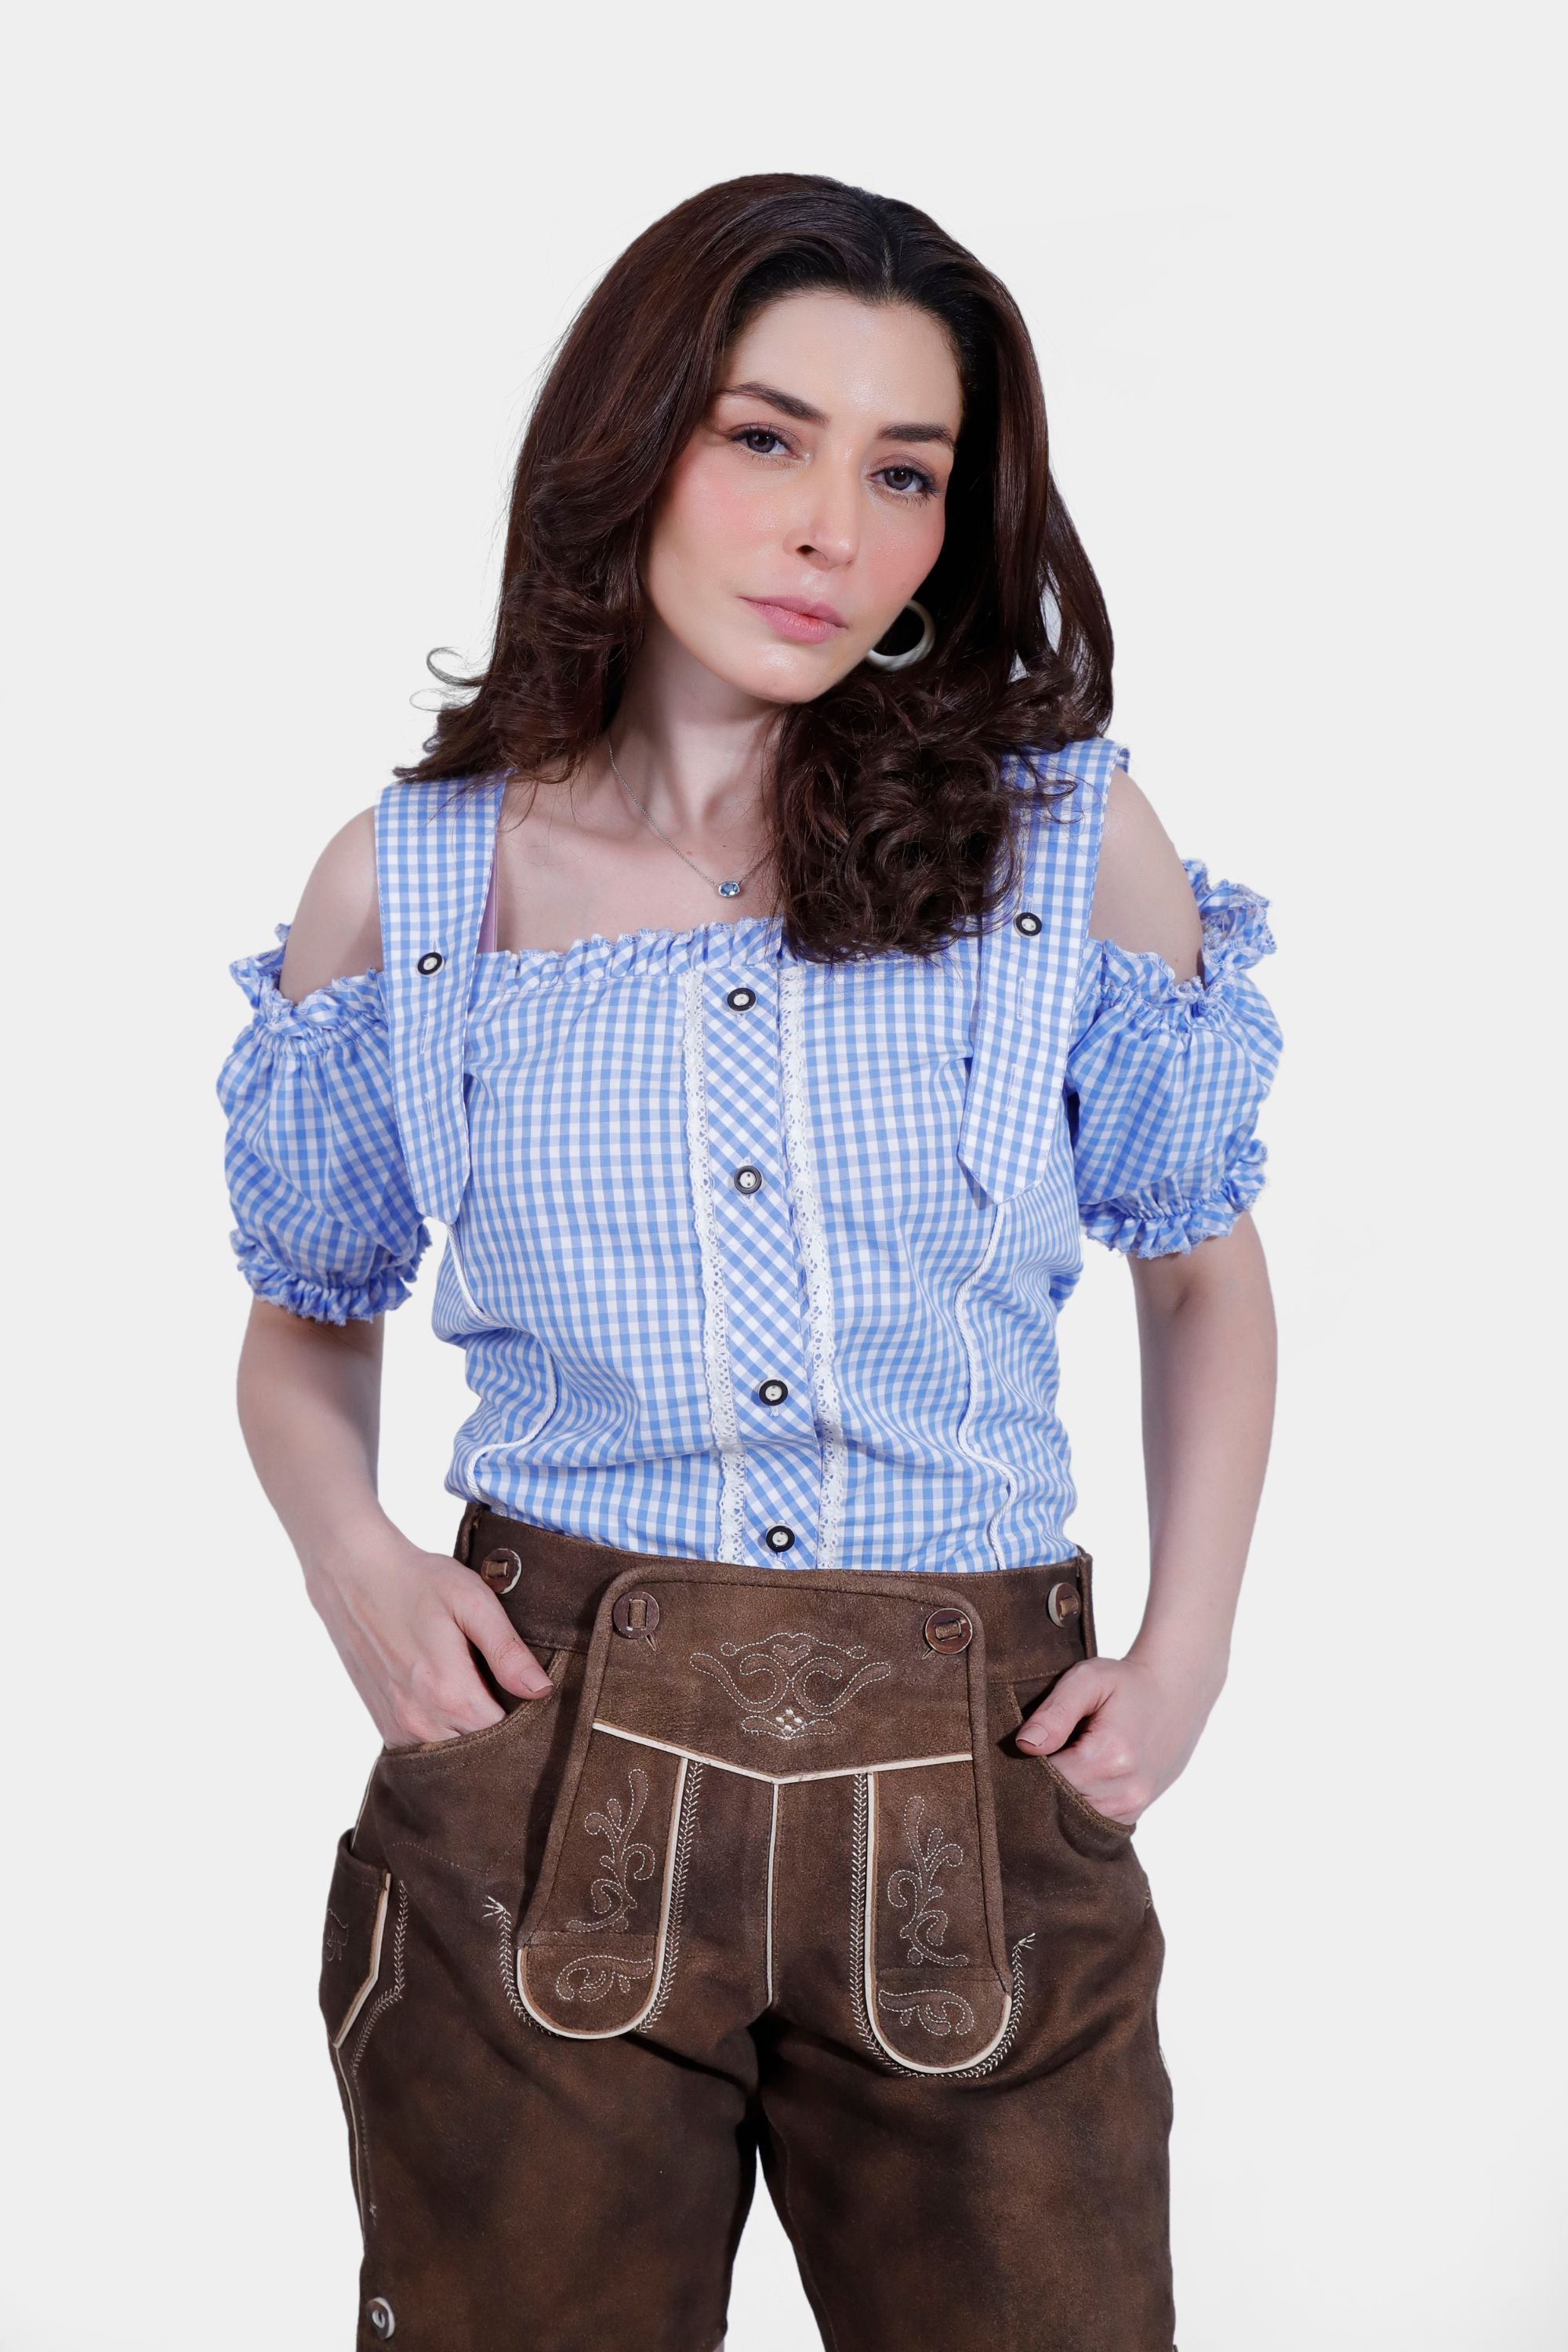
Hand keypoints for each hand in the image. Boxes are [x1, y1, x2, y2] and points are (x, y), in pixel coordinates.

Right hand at [304, 1528, 554, 1747]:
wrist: (353, 1576)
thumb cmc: (417, 1582)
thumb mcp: (472, 1601)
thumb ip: (507, 1650)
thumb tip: (541, 1690)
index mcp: (449, 1693)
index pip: (505, 1737)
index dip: (528, 1722)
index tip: (536, 1701)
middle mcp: (420, 1721)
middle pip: (479, 1752)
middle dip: (502, 1735)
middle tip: (513, 1699)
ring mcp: (398, 1727)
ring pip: (452, 1754)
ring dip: (471, 1737)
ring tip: (484, 1699)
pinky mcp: (384, 1724)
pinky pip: (426, 1748)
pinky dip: (445, 1736)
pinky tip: (453, 1704)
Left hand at [1014, 1650, 1222, 1824]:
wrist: (1176, 1696)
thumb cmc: (1127, 1683)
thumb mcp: (1088, 1679)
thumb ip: (1055, 1712)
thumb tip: (1025, 1746)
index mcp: (1110, 1756)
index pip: (1045, 1778)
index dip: (1025, 1764)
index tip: (1020, 1745)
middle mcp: (1124, 1792)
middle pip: (1057, 1802)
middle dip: (1040, 1781)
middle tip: (1039, 1752)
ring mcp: (1132, 1807)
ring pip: (1071, 1816)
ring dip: (1058, 1794)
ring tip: (1062, 1759)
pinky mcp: (1133, 1813)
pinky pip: (1090, 1820)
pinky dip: (1076, 1803)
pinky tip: (1076, 1775)